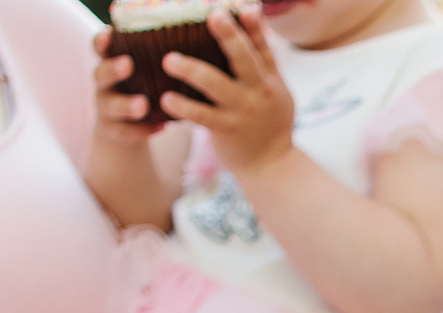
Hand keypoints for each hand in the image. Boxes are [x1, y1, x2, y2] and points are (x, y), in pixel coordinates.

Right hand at [90, 27, 157, 139]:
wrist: (124, 127)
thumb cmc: (140, 88)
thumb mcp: (142, 71)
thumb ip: (152, 58)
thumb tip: (185, 42)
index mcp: (109, 63)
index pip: (99, 49)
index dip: (101, 42)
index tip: (109, 34)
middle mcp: (104, 84)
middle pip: (101, 74)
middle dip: (113, 69)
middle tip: (128, 64)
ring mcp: (106, 108)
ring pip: (111, 105)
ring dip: (127, 104)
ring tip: (143, 105)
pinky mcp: (113, 130)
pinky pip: (125, 131)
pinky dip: (143, 129)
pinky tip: (161, 127)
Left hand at [161, 7, 294, 173]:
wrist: (272, 166)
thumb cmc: (268, 123)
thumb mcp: (277, 91)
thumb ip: (264, 59)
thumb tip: (251, 15)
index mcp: (271, 80)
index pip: (262, 47)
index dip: (253, 25)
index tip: (241, 7)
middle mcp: (259, 92)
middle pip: (244, 59)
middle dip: (229, 36)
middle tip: (212, 16)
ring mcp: (242, 112)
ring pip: (216, 85)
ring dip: (192, 70)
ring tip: (169, 60)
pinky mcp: (227, 131)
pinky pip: (202, 116)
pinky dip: (183, 107)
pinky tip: (166, 99)